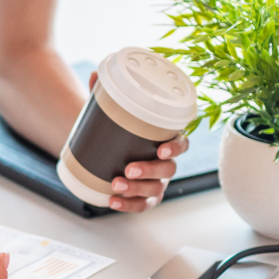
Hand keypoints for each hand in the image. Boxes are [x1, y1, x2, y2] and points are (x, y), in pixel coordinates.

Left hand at [88, 72, 187, 212]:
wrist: (103, 147)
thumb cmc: (117, 128)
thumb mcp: (111, 111)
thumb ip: (105, 93)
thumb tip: (96, 72)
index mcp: (165, 139)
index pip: (182, 143)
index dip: (176, 147)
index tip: (162, 150)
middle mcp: (165, 162)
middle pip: (169, 170)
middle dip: (150, 171)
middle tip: (129, 168)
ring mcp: (156, 181)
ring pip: (155, 189)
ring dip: (137, 189)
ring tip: (115, 184)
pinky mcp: (144, 196)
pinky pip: (142, 205)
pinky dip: (128, 206)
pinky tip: (112, 202)